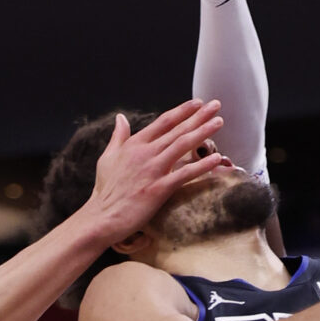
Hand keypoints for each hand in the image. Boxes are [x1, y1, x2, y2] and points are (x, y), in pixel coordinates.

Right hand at [81, 99, 224, 242]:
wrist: (101, 217)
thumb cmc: (105, 190)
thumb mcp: (107, 158)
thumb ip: (118, 136)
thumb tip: (120, 117)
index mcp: (134, 144)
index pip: (163, 122)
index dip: (182, 111)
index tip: (198, 103)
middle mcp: (145, 153)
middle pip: (177, 130)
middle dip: (199, 116)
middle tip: (216, 105)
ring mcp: (152, 170)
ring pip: (182, 146)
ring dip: (202, 132)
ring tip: (219, 122)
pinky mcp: (158, 189)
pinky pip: (184, 175)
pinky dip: (201, 166)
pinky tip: (216, 159)